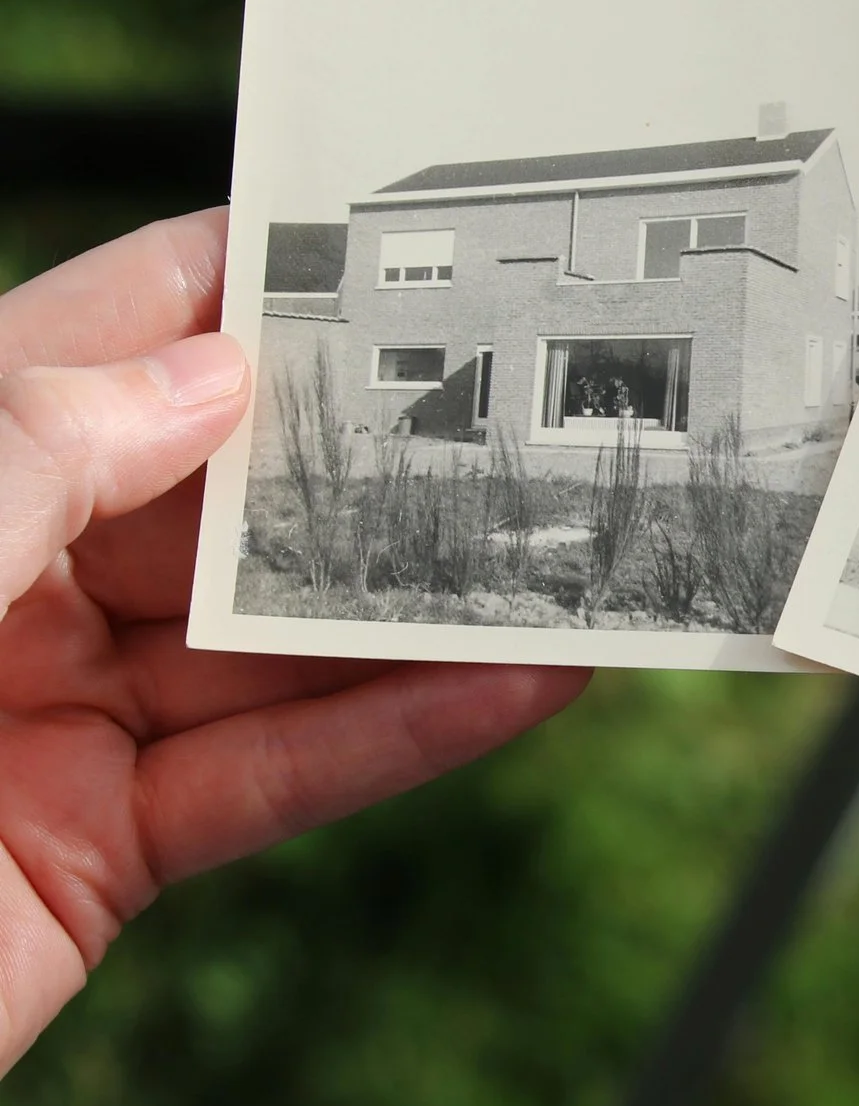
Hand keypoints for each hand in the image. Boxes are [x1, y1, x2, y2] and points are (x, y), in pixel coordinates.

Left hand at [0, 210, 588, 1072]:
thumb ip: (40, 445)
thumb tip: (217, 373)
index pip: (97, 343)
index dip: (239, 291)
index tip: (382, 252)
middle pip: (213, 499)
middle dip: (364, 463)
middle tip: (520, 416)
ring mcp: (45, 721)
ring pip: (267, 645)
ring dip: (418, 611)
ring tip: (560, 557)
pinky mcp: (98, 854)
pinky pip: (274, 781)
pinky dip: (401, 739)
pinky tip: (514, 689)